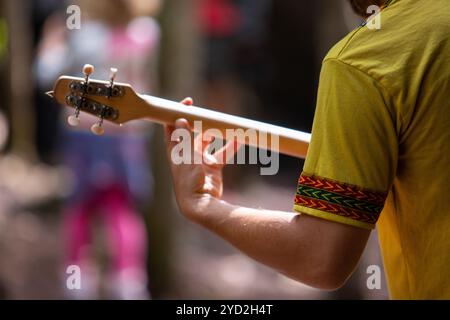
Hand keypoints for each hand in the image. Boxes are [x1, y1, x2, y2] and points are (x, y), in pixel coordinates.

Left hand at [165, 98, 239, 221]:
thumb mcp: (187, 157)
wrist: (201, 205)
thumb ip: (185, 138)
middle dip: (199, 121)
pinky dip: (231, 146)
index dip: (177, 114)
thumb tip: (180, 119)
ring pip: (208, 141)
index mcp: (176, 152)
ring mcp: (200, 161)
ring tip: (223, 123)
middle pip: (191, 132)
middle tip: (208, 111)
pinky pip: (223, 153)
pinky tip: (240, 138)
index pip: (173, 128)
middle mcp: (186, 155)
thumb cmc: (190, 182)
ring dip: (215, 132)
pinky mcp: (212, 168)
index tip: (187, 103)